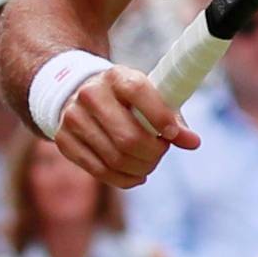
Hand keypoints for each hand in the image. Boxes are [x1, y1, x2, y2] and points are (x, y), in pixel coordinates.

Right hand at [54, 66, 200, 191]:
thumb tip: (193, 142)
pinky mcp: (64, 141)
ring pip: (115, 158)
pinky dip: (124, 179)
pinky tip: (136, 176)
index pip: (138, 93)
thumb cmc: (125, 98)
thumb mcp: (148, 96)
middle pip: (128, 138)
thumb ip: (173, 117)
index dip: (160, 117)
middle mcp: (90, 94)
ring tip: (149, 164)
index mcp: (116, 76)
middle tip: (161, 152)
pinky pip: (99, 171)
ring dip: (140, 168)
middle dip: (153, 153)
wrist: (78, 93)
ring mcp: (73, 118)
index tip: (172, 135)